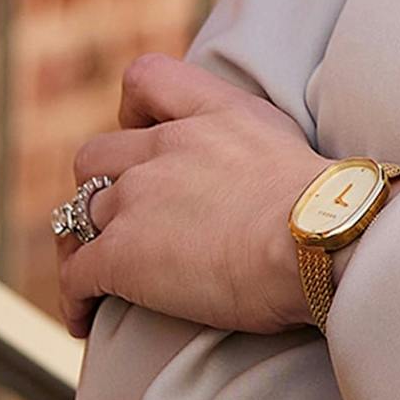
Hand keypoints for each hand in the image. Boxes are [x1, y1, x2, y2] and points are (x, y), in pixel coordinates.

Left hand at [55, 53, 329, 338]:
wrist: (317, 238)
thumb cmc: (326, 205)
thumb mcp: (289, 143)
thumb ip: (253, 142)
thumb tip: (260, 176)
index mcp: (212, 113)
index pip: (147, 78)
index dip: (132, 110)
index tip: (144, 136)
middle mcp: (165, 146)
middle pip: (96, 158)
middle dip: (100, 188)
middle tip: (122, 222)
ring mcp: (137, 198)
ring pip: (79, 216)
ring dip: (85, 245)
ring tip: (97, 280)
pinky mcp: (120, 255)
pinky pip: (74, 277)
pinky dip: (73, 299)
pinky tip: (83, 322)